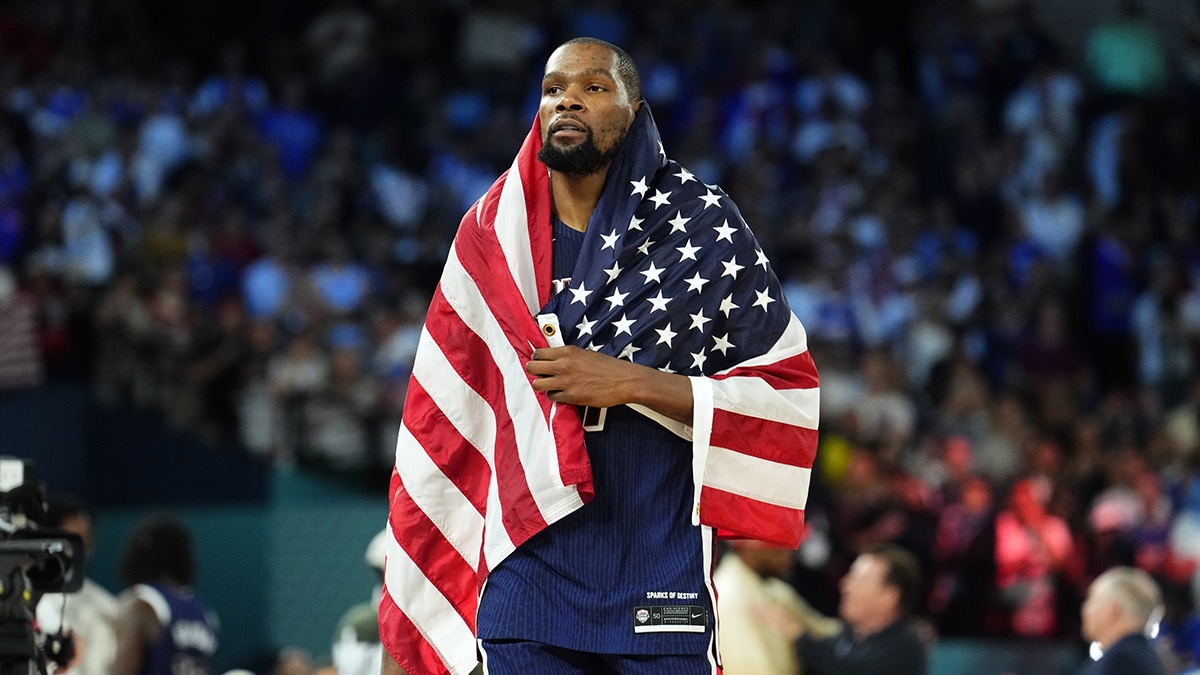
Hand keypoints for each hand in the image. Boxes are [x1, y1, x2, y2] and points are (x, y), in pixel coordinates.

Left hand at [525, 346, 692, 422]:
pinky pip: (551, 397)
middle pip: (532, 367)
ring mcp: (566, 381)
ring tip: (551, 385)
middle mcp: (563, 365)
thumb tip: (552, 360)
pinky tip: (563, 393)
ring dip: (542, 385)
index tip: (539, 363)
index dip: (536, 359)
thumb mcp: (585, 354)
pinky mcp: (571, 396)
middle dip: (534, 372)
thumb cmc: (607, 367)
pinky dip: (555, 396)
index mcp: (567, 352)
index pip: (538, 353)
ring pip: (538, 384)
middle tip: (540, 375)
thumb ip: (567, 356)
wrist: (623, 381)